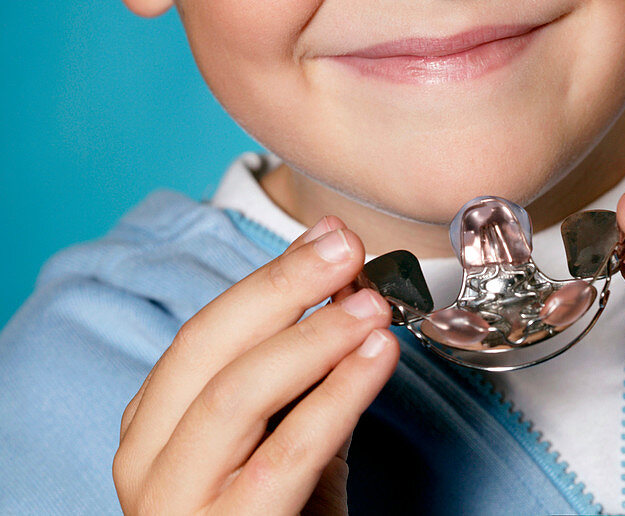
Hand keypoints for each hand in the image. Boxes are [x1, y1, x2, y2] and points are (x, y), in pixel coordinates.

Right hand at [113, 216, 398, 514]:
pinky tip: (376, 359)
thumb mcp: (285, 445)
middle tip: (346, 249)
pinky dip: (335, 397)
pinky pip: (281, 458)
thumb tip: (348, 288)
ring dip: (312, 338)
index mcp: (152, 429)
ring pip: (235, 396)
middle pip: (208, 348)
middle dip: (282, 287)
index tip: (328, 239)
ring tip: (371, 305)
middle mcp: (146, 465)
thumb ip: (308, 378)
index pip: (204, 334)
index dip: (270, 279)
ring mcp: (175, 508)